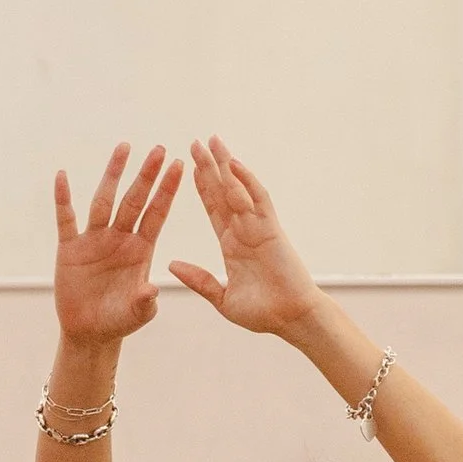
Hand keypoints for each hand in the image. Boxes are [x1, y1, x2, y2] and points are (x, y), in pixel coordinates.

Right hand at [54, 143, 181, 351]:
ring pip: (104, 201)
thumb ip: (144, 303)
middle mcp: (120, 238)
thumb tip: (152, 291)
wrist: (89, 331)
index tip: (179, 166)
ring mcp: (95, 240)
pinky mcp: (70, 248)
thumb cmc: (118, 321)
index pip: (156, 214)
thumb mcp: (136, 314)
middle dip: (146, 175)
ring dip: (113, 174)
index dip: (167, 191)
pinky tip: (62, 176)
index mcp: (141, 250)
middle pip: (134, 200)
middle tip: (160, 149)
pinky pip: (66, 219)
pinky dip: (63, 199)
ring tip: (124, 147)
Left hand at [169, 139, 322, 341]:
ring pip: (238, 189)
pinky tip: (234, 163)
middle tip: (196, 142)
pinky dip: (246, 180)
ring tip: (211, 141)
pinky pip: (257, 199)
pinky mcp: (271, 229)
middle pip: (223, 192)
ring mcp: (258, 227)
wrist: (292, 320)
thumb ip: (199, 280)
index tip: (189, 167)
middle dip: (209, 167)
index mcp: (232, 244)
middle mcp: (244, 230)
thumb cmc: (263, 313)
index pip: (214, 208)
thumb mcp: (222, 298)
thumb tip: (171, 265)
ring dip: (225, 165)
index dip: (202, 187)